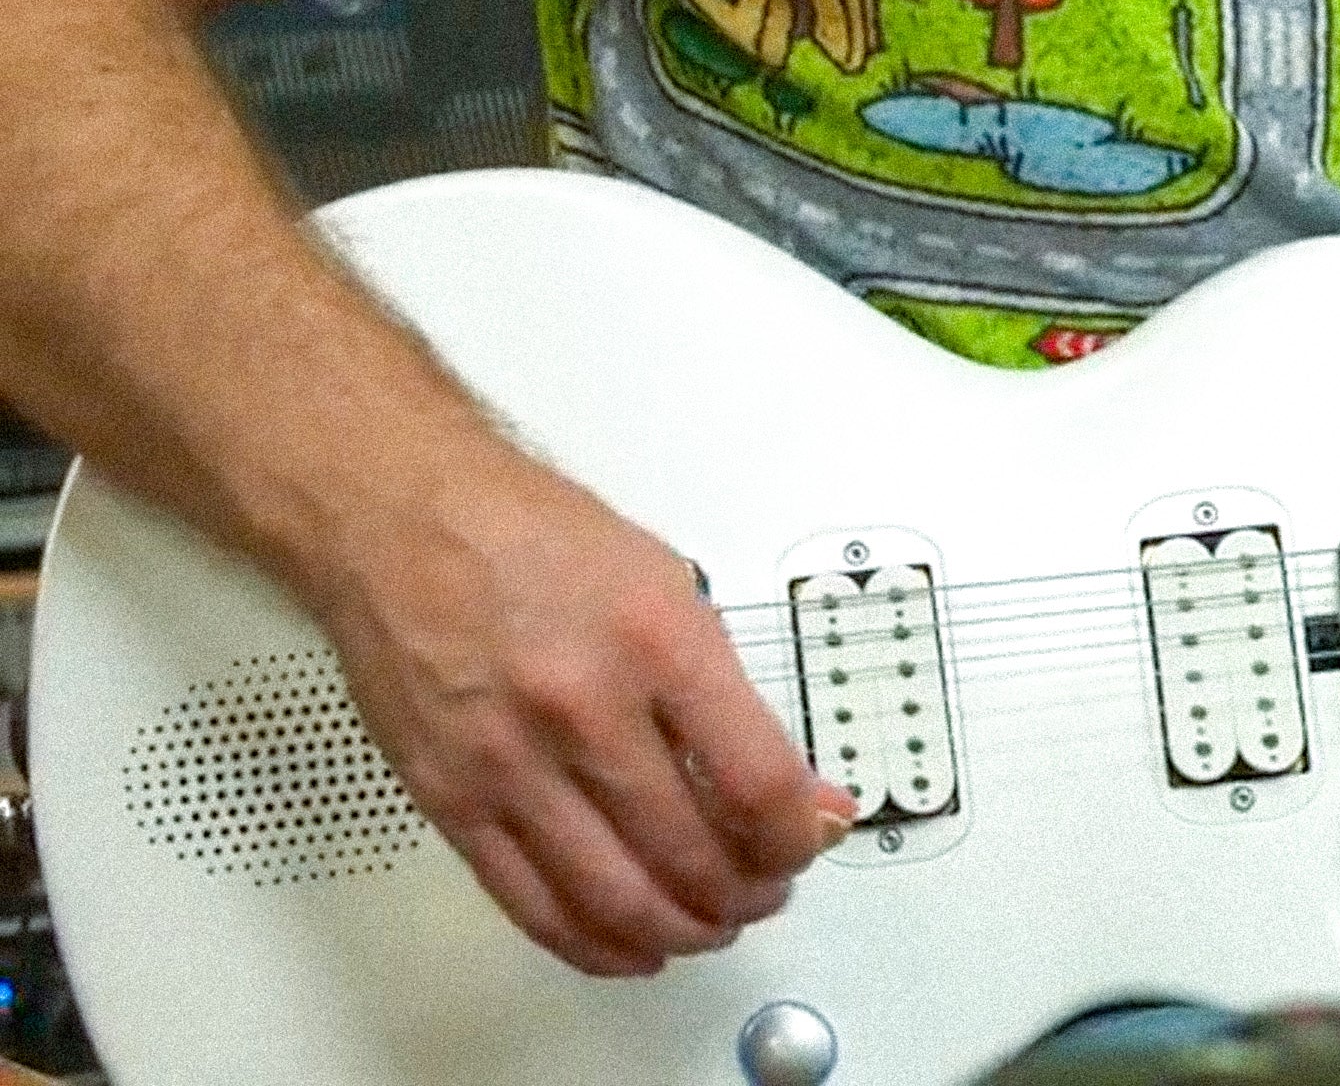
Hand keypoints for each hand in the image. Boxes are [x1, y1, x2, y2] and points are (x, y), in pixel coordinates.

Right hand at [305, 437, 854, 976]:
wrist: (401, 520)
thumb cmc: (535, 538)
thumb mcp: (668, 584)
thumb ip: (731, 692)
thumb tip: (798, 788)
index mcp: (657, 644)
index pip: (757, 783)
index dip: (798, 836)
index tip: (810, 839)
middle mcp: (584, 710)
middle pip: (692, 853)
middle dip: (750, 891)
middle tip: (769, 888)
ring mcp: (510, 764)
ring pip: (616, 899)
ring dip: (684, 930)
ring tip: (714, 921)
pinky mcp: (451, 801)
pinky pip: (532, 906)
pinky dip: (597, 945)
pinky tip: (637, 946)